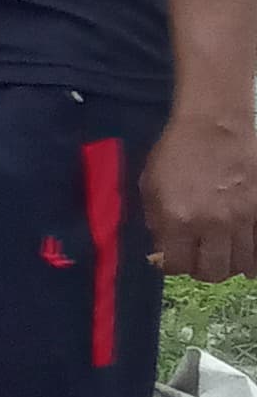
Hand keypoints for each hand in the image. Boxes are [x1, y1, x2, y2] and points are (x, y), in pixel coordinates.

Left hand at [145, 114, 256, 284]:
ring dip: (229, 264)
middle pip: (213, 272)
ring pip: (242, 265)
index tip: (173, 257)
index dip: (172, 265)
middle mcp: (213, 224)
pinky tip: (245, 248)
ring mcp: (243, 219)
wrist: (214, 124)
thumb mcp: (149, 185)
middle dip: (201, 269)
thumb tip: (161, 250)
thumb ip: (155, 221)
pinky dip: (253, 255)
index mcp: (178, 219)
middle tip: (199, 258)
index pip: (177, 266)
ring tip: (222, 254)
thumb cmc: (176, 151)